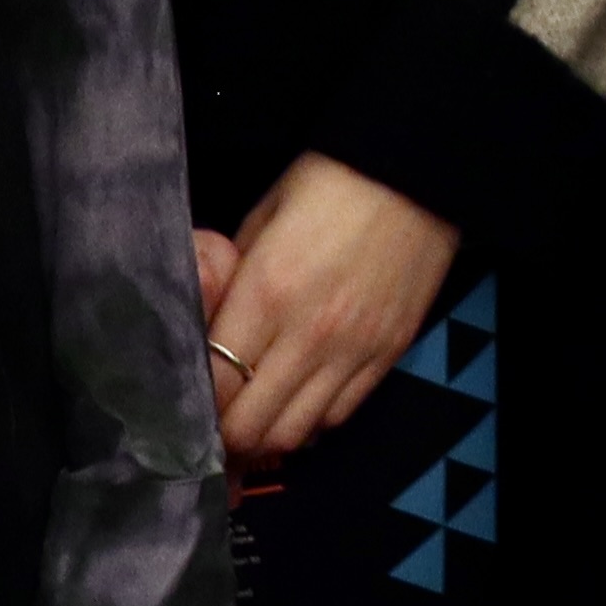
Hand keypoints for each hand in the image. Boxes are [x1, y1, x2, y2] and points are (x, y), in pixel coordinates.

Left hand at [197, 153, 460, 461]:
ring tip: (257, 416)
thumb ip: (232, 277)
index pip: (215, 387)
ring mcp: (353, 350)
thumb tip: (209, 326)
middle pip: (252, 427)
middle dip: (228, 434)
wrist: (417, 172)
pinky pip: (341, 414)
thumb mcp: (261, 217)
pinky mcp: (388, 354)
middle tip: (217, 422)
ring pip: (297, 433)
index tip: (188, 405)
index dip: (196, 407)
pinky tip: (302, 398)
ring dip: (269, 433)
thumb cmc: (330, 184)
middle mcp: (308, 334)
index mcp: (266, 293)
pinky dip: (314, 419)